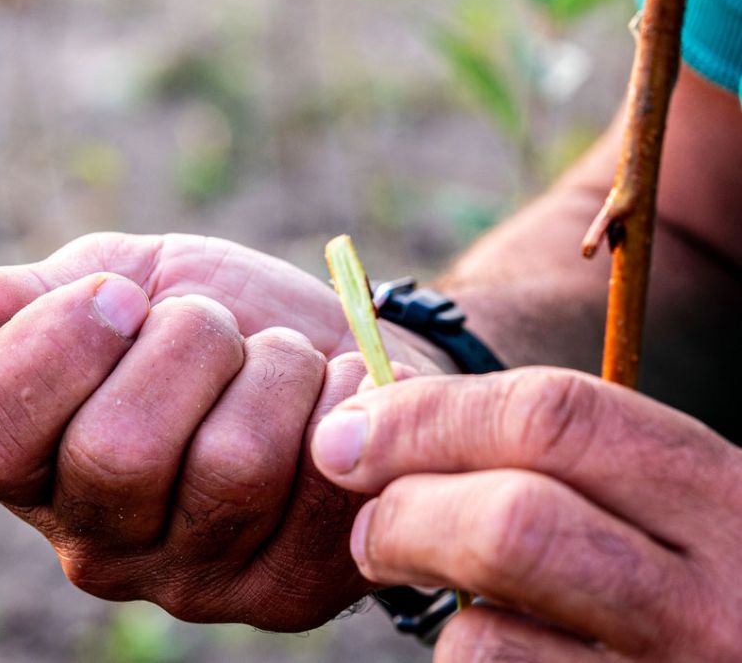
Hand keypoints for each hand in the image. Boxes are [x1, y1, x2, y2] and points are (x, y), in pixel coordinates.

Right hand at [0, 233, 446, 629]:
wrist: (329, 348)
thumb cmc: (217, 313)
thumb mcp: (120, 278)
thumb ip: (22, 299)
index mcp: (33, 463)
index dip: (51, 348)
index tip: (119, 297)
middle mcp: (96, 541)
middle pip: (116, 452)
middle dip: (187, 345)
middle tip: (212, 326)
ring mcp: (189, 577)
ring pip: (230, 464)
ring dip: (270, 370)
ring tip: (279, 361)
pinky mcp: (280, 590)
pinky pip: (317, 481)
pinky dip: (335, 400)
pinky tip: (332, 396)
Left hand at [312, 367, 741, 660]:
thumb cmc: (671, 564)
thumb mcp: (650, 492)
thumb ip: (541, 448)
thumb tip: (367, 421)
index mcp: (720, 496)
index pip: (552, 417)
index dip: (425, 415)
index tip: (349, 432)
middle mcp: (715, 601)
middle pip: (510, 524)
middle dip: (403, 511)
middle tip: (369, 523)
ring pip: (484, 634)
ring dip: (424, 601)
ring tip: (421, 574)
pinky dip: (461, 658)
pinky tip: (489, 637)